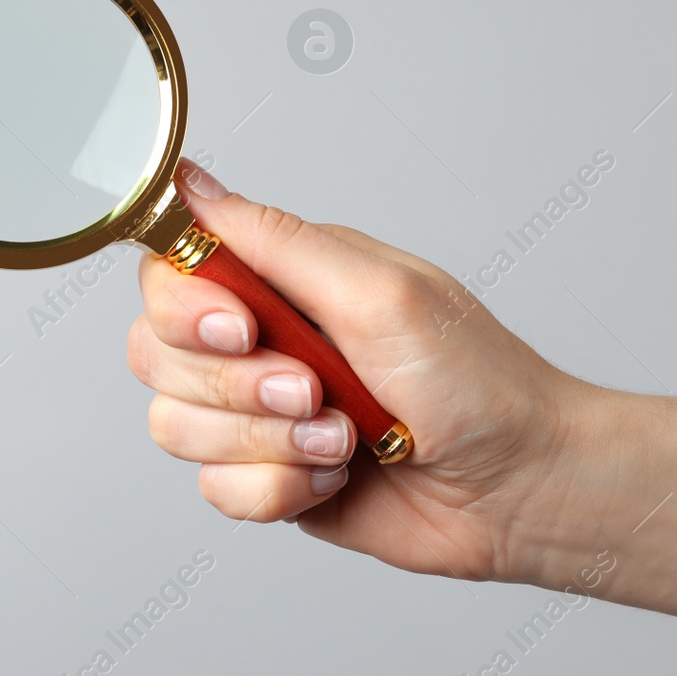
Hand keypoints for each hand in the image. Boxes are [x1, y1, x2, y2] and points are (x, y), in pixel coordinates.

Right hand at [127, 161, 591, 584]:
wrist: (521, 489)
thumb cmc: (476, 383)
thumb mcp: (378, 292)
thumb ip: (275, 241)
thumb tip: (193, 185)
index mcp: (280, 280)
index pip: (169, 276)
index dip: (186, 309)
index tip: (244, 329)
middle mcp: (259, 341)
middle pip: (155, 354)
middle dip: (236, 386)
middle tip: (313, 390)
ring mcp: (257, 414)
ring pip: (175, 427)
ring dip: (265, 442)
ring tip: (340, 440)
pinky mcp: (266, 477)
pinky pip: (216, 489)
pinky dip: (278, 489)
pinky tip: (333, 478)